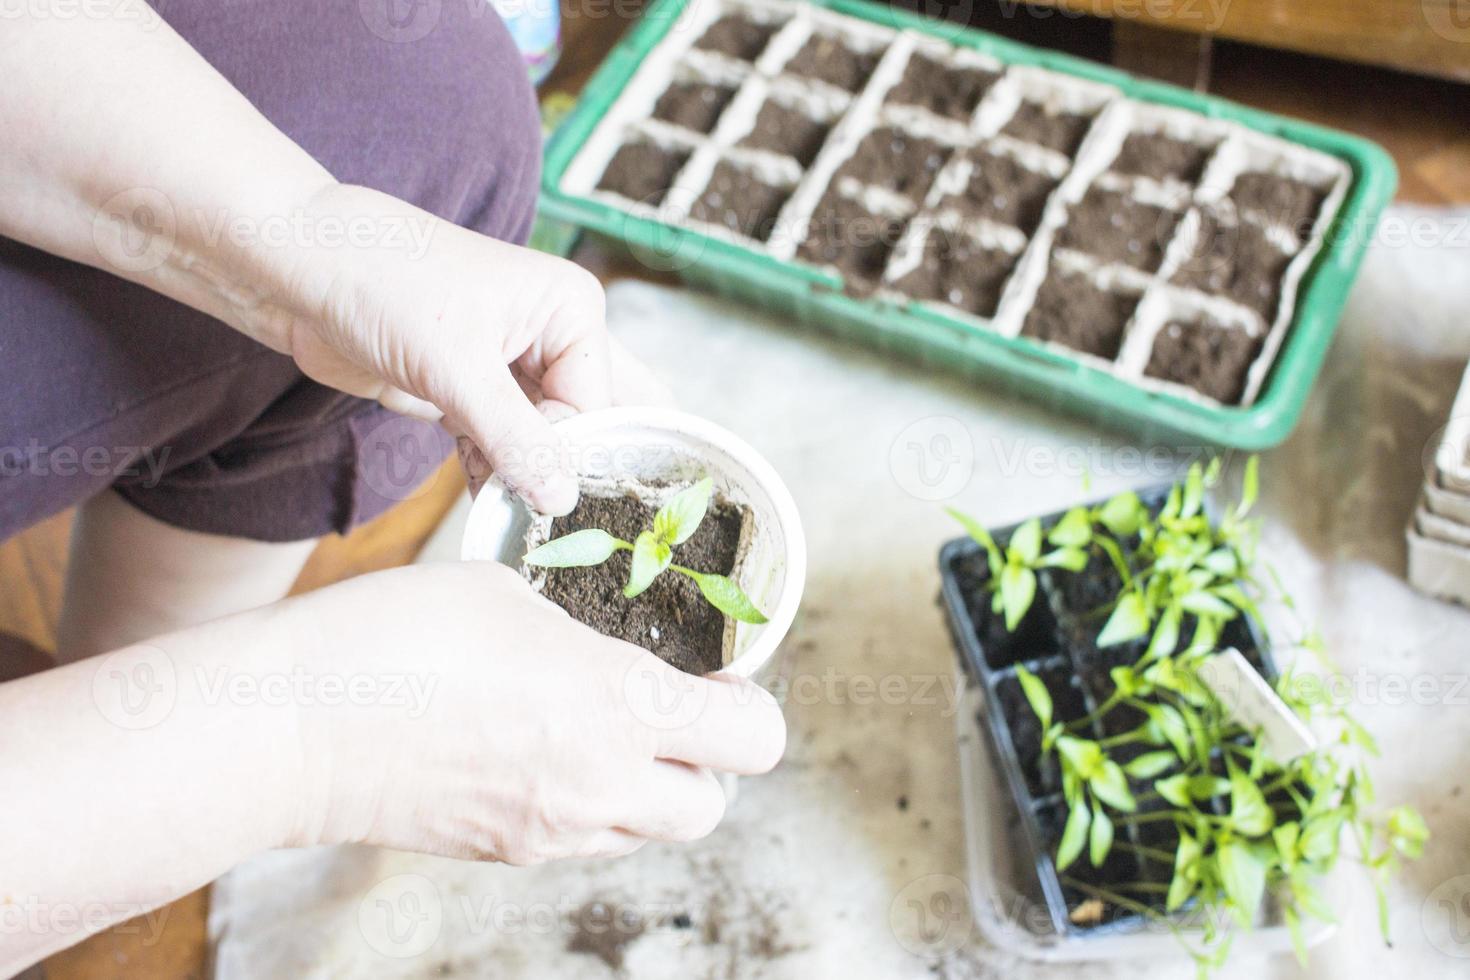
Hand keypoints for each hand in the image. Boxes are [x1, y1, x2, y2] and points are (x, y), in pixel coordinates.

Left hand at [277, 183, 669, 512]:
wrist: (298, 270)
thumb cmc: (384, 283)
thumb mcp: (457, 368)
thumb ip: (516, 438)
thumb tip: (563, 499)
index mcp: (571, 310)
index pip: (596, 406)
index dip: (570, 453)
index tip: (541, 495)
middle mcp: (551, 336)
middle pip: (582, 423)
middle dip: (563, 471)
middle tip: (547, 516)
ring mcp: (509, 366)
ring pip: (540, 441)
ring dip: (521, 478)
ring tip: (504, 505)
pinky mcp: (468, 391)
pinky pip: (500, 446)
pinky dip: (492, 474)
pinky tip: (483, 494)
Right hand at [282, 561, 784, 862]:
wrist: (293, 728)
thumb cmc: (394, 637)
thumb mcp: (509, 594)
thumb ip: (582, 629)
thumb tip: (604, 644)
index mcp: (616, 704)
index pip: (752, 740)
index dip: (749, 707)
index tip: (718, 678)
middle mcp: (600, 782)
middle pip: (712, 805)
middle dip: (708, 761)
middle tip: (670, 712)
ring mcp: (551, 830)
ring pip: (648, 831)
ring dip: (649, 787)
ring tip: (602, 731)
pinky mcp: (503, 853)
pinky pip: (584, 839)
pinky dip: (589, 806)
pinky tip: (543, 753)